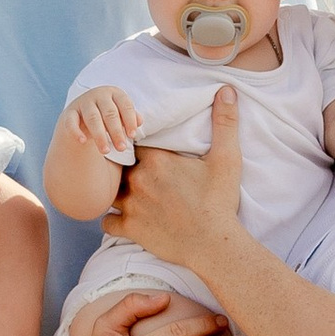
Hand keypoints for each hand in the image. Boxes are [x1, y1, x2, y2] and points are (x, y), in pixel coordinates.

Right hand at [63, 86, 144, 170]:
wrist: (82, 114)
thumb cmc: (108, 115)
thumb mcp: (121, 114)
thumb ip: (131, 118)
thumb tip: (139, 122)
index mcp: (114, 93)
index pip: (125, 105)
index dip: (129, 120)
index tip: (132, 136)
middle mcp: (98, 95)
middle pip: (110, 114)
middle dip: (116, 132)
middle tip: (121, 148)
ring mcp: (83, 103)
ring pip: (93, 119)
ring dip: (100, 136)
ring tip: (106, 151)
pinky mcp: (69, 113)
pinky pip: (71, 122)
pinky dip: (76, 131)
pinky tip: (82, 142)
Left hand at [108, 85, 245, 272]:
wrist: (214, 244)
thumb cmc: (219, 202)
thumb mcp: (227, 159)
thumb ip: (225, 123)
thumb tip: (227, 90)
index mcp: (157, 160)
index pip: (134, 142)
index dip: (136, 145)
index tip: (144, 150)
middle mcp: (138, 180)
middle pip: (120, 166)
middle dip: (126, 168)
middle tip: (137, 173)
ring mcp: (131, 205)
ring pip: (110, 192)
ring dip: (117, 192)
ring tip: (127, 194)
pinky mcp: (129, 229)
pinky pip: (107, 221)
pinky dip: (113, 219)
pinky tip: (122, 217)